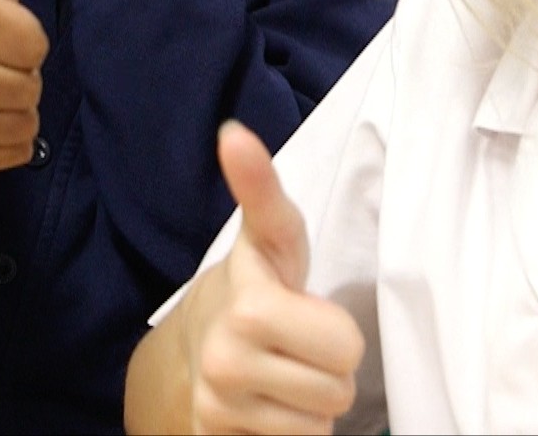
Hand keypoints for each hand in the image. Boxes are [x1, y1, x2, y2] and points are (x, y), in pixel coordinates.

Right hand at [182, 122, 362, 434]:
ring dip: (316, 401)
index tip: (236, 140)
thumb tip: (233, 133)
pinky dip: (296, 431)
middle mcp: (227, 340)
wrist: (192, 353)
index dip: (258, 190)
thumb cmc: (257, 291)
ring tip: (287, 371)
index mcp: (251, 286)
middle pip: (345, 370)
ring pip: (325, 417)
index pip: (272, 239)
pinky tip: (270, 403)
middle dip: (335, 361)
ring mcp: (218, 393)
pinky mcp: (216, 434)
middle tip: (304, 341)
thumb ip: (263, 193)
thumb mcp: (272, 243)